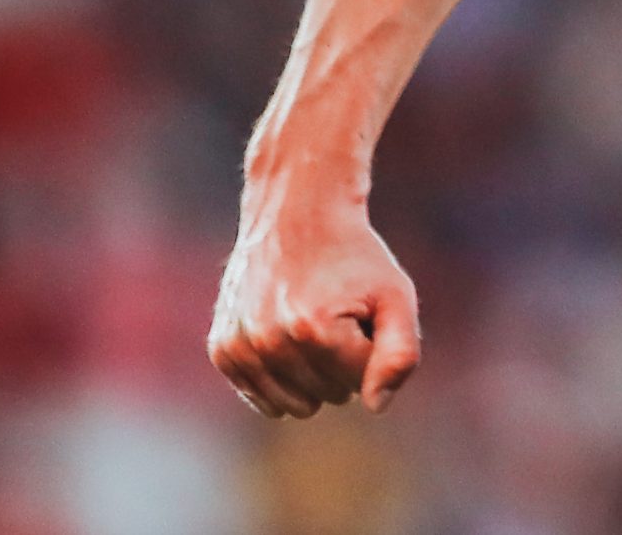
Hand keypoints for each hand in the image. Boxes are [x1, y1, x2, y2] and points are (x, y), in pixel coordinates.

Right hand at [208, 179, 420, 419]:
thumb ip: (400, 354)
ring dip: (313, 374)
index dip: (370, 345)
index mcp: (314, 331)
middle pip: (331, 395)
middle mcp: (269, 344)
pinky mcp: (222, 352)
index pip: (362, 382)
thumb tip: (376, 406)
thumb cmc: (354, 259)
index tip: (360, 310)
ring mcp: (240, 349)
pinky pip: (265, 399)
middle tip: (335, 313)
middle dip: (342, 361)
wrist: (297, 216)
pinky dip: (283, 376)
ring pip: (297, 406)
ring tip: (310, 325)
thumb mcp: (396, 295)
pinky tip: (286, 335)